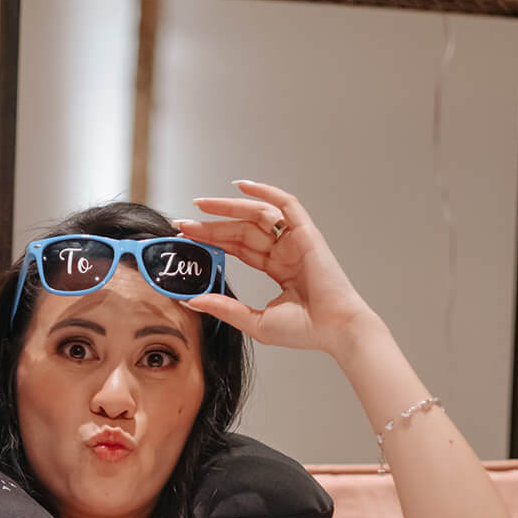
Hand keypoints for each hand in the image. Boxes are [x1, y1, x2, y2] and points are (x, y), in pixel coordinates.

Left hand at [175, 180, 371, 356]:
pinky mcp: (306, 233)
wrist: (335, 329)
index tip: (187, 238)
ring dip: (228, 207)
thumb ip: (225, 308)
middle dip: (212, 225)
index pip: (238, 248)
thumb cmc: (305, 330)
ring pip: (257, 215)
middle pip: (242, 230)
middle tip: (183, 223)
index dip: (213, 241)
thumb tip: (192, 300)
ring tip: (200, 206)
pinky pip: (285, 204)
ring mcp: (295, 240)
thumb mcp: (256, 322)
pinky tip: (240, 186)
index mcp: (278, 269)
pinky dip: (264, 192)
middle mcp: (285, 251)